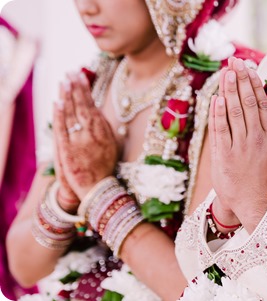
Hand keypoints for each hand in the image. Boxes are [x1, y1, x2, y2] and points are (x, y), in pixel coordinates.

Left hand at [53, 72, 117, 199]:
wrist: (97, 187)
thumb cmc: (105, 167)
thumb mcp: (113, 145)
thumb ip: (105, 128)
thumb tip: (98, 112)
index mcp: (103, 131)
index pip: (92, 105)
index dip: (85, 90)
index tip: (81, 76)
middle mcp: (91, 133)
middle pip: (81, 105)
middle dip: (75, 87)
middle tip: (70, 72)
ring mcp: (79, 140)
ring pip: (71, 113)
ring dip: (67, 95)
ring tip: (63, 81)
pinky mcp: (67, 149)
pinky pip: (62, 128)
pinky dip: (59, 114)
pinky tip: (57, 102)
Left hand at [209, 58, 266, 232]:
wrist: (257, 205)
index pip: (262, 104)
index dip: (254, 85)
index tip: (249, 69)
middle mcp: (256, 138)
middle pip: (248, 104)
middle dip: (241, 81)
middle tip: (235, 62)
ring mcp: (240, 147)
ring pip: (235, 113)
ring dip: (230, 91)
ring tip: (226, 72)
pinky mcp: (225, 157)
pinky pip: (221, 130)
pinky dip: (218, 113)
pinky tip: (217, 98)